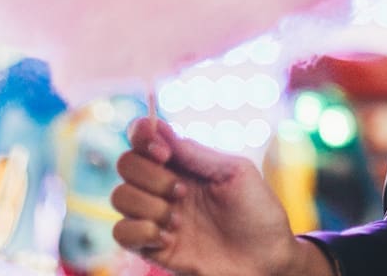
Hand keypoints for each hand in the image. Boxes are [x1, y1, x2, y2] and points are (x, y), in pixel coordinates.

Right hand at [111, 118, 327, 275]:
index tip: (164, 152)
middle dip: (152, 176)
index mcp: (183, 162)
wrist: (267, 259)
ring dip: (148, 206)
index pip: (143, 137)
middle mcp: (163, 186)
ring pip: (119, 197)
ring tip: (180, 220)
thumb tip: (158, 126)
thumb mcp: (235, 172)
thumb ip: (195, 153)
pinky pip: (121, 233)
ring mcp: (156, 216)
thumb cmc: (257, 211)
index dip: (142, 136)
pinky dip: (140, 232)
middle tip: (183, 192)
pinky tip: (169, 238)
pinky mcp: (151, 247)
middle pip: (126, 164)